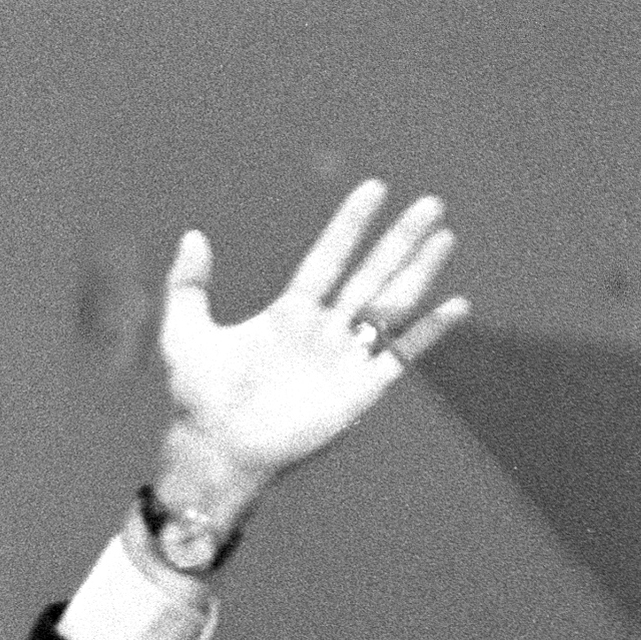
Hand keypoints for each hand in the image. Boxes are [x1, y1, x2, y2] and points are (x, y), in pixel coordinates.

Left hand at [152, 179, 468, 539]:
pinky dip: (429, 332)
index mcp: (289, 313)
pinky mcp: (360, 390)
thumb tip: (194, 234)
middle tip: (430, 202)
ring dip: (419, 271)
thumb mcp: (184, 334)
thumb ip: (188, 285)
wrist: (217, 451)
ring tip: (444, 235)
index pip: (328, 257)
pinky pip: (403, 355)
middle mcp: (323, 330)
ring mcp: (344, 359)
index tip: (375, 188)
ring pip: (392, 305)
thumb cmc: (198, 399)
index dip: (351, 224)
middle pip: (371, 274)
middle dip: (400, 239)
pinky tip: (456, 305)